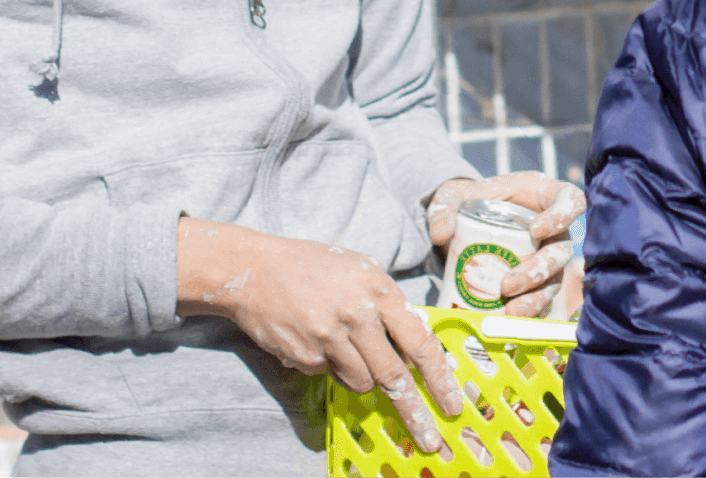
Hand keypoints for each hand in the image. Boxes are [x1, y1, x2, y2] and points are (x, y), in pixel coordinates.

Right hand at [177, 218, 458, 457]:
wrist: (254, 270)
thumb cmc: (315, 267)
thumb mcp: (362, 272)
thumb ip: (389, 304)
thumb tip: (416, 343)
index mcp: (379, 291)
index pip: (419, 342)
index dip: (439, 378)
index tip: (452, 404)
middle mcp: (357, 315)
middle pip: (394, 376)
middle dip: (414, 412)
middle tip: (429, 438)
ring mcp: (328, 338)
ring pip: (362, 382)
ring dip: (363, 376)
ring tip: (345, 347)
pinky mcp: (304, 355)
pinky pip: (330, 375)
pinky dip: (330, 365)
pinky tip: (315, 338)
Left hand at [428, 171, 584, 316]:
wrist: (468, 225)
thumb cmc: (473, 200)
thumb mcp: (456, 195)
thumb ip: (445, 207)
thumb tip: (441, 234)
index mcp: (546, 197)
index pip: (570, 201)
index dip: (561, 216)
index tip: (537, 231)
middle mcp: (555, 230)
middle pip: (562, 251)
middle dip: (539, 271)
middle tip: (508, 285)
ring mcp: (549, 258)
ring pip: (555, 280)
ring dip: (535, 298)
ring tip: (510, 312)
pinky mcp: (540, 282)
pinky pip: (542, 300)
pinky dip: (529, 313)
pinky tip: (510, 323)